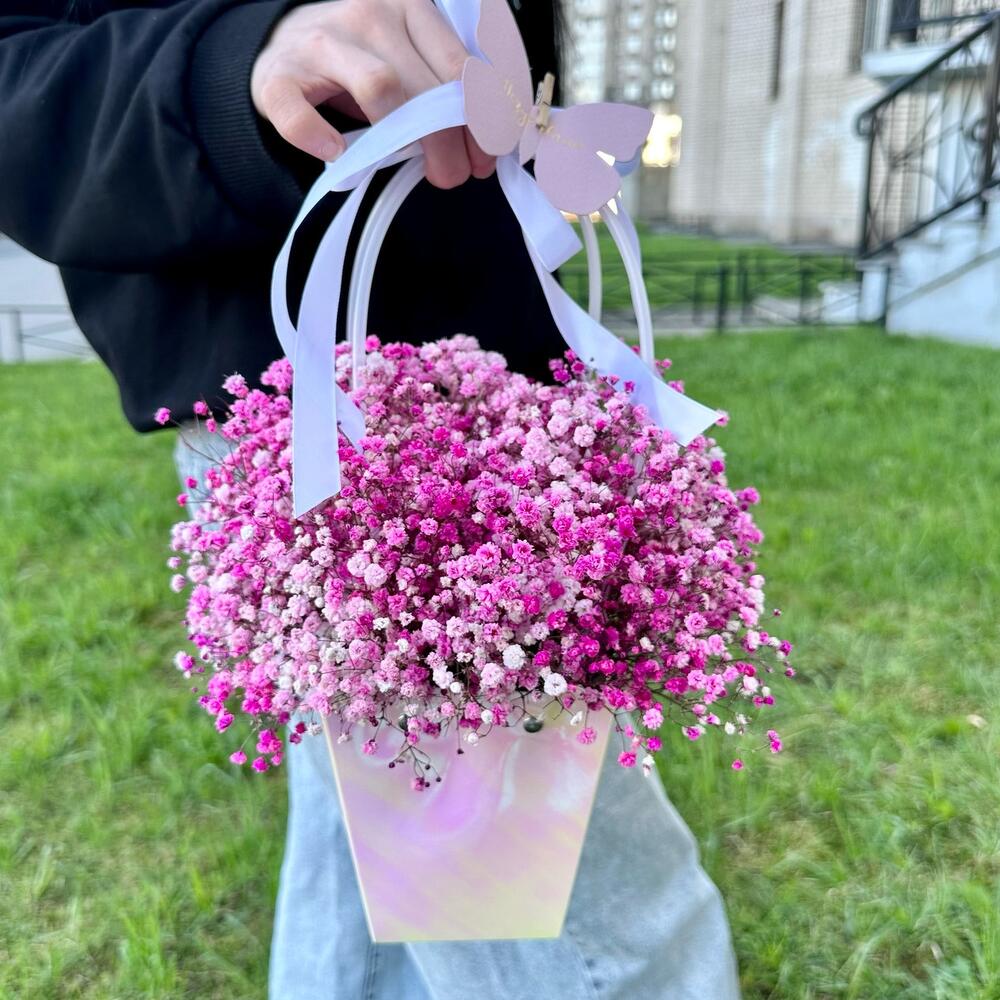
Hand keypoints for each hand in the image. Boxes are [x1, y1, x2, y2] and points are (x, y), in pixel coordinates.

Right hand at [250, 0, 493, 188]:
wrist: (286, 47)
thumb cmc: (362, 61)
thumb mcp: (411, 56)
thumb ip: (446, 85)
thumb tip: (489, 140)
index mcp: (409, 6)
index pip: (457, 66)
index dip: (480, 119)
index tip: (487, 156)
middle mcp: (368, 15)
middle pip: (423, 84)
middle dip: (450, 140)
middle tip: (457, 175)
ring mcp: (320, 43)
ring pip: (379, 89)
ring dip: (409, 143)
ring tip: (430, 175)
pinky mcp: (277, 76)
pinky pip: (298, 111)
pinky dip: (316, 136)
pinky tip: (336, 153)